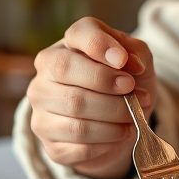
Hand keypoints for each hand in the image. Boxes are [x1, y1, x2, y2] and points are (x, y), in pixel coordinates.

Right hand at [26, 16, 157, 178]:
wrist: (119, 124)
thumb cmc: (124, 84)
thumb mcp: (136, 61)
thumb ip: (135, 51)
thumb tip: (129, 62)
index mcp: (67, 46)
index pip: (77, 34)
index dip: (100, 45)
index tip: (123, 60)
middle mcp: (45, 74)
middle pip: (67, 70)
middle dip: (108, 84)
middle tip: (136, 94)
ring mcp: (41, 110)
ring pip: (74, 111)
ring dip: (113, 117)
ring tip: (133, 118)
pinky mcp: (49, 143)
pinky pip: (78, 144)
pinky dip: (106, 142)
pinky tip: (118, 135)